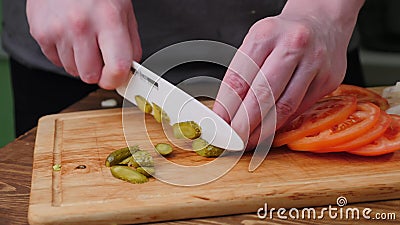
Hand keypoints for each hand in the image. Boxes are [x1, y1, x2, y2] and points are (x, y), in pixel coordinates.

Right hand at [26, 0, 141, 88]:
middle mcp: (81, 25)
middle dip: (97, 70)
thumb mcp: (124, 12)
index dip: (117, 79)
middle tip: (99, 53)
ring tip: (83, 39)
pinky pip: (56, 62)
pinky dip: (65, 54)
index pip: (116, 67)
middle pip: (90, 76)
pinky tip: (69, 36)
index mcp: (108, 19)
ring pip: (73, 71)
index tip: (116, 79)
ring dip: (80, 62)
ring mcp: (58, 30)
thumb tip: (129, 70)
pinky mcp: (40, 32)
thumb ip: (130, 44)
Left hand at [213, 0, 363, 149]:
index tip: (220, 124)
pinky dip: (281, 123)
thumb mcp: (256, 43)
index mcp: (266, 34)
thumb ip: (242, 74)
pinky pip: (300, 108)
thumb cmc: (283, 36)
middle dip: (244, 124)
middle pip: (263, 95)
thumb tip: (226, 113)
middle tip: (233, 140)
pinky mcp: (329, 79)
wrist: (322, 22)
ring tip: (249, 140)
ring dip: (263, 130)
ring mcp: (314, 63)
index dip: (227, 107)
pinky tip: (269, 130)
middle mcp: (293, 45)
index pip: (240, 79)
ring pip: (284, 107)